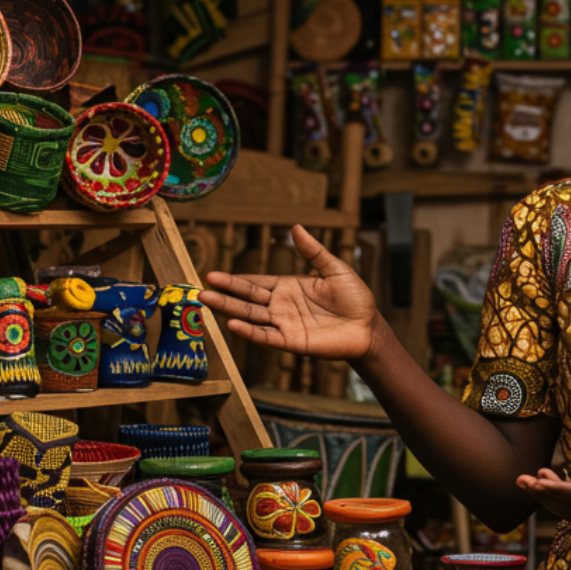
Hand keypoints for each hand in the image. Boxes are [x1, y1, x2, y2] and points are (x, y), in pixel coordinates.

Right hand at [201, 226, 381, 361]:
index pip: (256, 283)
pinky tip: (232, 324)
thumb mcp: (334, 269)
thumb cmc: (355, 298)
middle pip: (247, 299)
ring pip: (251, 316)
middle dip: (225, 292)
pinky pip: (266, 336)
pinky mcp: (292, 341)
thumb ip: (313, 252)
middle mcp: (281, 306)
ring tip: (206, 301)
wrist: (369, 327)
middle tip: (201, 286)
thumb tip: (296, 227)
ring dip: (228, 310)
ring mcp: (285, 324)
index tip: (213, 274)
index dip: (236, 280)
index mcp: (288, 287)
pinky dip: (249, 332)